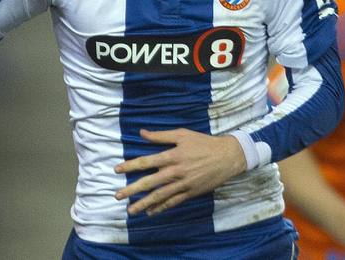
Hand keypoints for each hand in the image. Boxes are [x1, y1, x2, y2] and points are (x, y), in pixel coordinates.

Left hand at [114, 129, 245, 215]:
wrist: (228, 157)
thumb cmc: (203, 143)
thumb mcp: (182, 134)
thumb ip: (160, 136)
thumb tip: (141, 132)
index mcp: (171, 156)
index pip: (146, 162)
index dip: (130, 166)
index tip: (116, 170)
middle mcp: (176, 172)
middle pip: (150, 183)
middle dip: (132, 190)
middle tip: (117, 195)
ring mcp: (184, 184)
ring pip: (160, 196)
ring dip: (144, 204)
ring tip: (131, 210)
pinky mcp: (192, 193)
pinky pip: (174, 202)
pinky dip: (162, 208)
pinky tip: (151, 212)